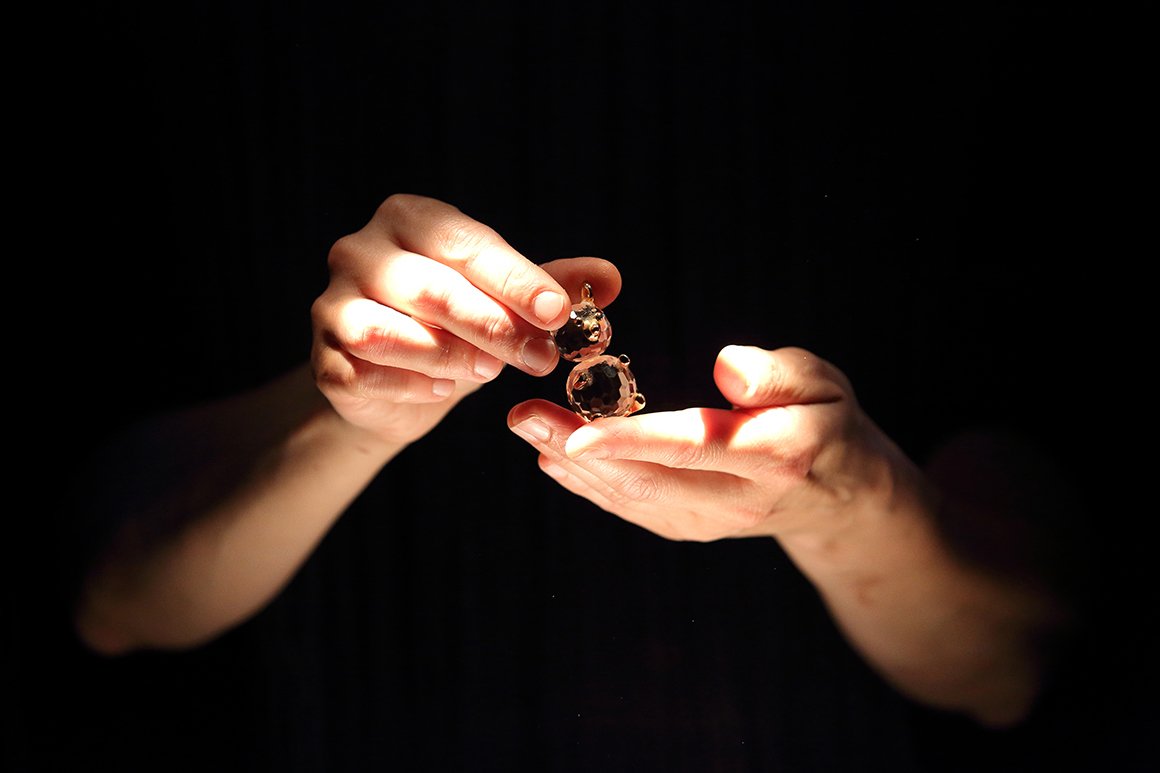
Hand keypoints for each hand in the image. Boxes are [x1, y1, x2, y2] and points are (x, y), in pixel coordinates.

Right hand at [312, 193, 620, 445]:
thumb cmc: (455, 326)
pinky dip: (410, 385)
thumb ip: (549, 286)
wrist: (393, 383)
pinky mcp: (322, 358)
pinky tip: (441, 392)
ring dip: (451, 357)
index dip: (515, 279)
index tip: (559, 311)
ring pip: (392, 333)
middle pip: (433, 289)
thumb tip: (610, 277)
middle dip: (496, 327)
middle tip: (543, 357)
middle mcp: (360, 251)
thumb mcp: (504, 301)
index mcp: (410, 220)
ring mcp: (333, 305)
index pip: (466, 245)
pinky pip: (364, 373)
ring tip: (491, 372)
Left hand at [507, 344, 905, 541]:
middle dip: (576, 448)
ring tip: (528, 428)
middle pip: (647, 478)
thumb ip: (778, 375)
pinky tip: (555, 460)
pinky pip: (635, 509)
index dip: (632, 440)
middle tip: (523, 415)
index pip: (694, 445)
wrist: (842, 496)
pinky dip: (591, 487)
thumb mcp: (824, 384)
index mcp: (775, 455)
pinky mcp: (693, 529)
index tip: (577, 432)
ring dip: (572, 468)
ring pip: (633, 499)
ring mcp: (713, 523)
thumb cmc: (827, 422)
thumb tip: (727, 366)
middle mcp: (738, 500)